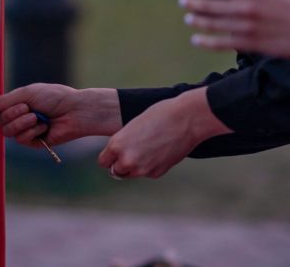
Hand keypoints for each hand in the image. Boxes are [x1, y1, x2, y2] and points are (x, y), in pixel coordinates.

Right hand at [0, 84, 121, 147]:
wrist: (74, 110)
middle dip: (12, 114)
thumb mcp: (27, 93)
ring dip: (21, 123)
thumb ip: (4, 100)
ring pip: (8, 132)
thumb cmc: (55, 97)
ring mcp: (26, 130)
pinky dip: (31, 131)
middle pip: (0, 121)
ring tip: (36, 117)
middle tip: (26, 107)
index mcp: (17, 102)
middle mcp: (19, 116)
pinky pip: (21, 140)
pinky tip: (43, 126)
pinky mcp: (34, 142)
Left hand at [97, 87, 228, 178]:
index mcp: (117, 145)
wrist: (186, 119)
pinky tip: (160, 151)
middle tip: (132, 151)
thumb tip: (120, 157)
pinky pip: (148, 173)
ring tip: (147, 149)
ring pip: (131, 174)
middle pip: (116, 171)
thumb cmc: (159, 115)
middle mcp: (127, 160)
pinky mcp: (157, 173)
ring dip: (135, 166)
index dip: (110, 157)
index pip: (104, 161)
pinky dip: (151, 166)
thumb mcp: (133, 126)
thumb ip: (124, 142)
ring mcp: (142, 169)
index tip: (116, 153)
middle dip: (121, 164)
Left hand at [178, 0, 289, 63]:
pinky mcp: (248, 43)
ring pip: (210, 22)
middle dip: (192, 1)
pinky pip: (219, 42)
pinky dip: (205, 41)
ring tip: (189, 17)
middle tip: (184, 0)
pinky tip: (197, 39)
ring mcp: (244, 26)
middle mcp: (243, 5)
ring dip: (196, 19)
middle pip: (207, 2)